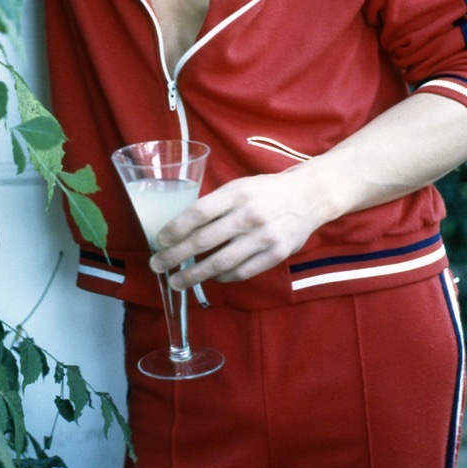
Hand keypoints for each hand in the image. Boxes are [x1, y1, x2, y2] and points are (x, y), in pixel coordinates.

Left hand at [149, 168, 325, 289]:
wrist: (309, 196)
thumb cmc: (267, 190)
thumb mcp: (240, 186)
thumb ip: (216, 204)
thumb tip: (181, 227)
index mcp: (237, 193)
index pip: (198, 213)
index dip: (176, 229)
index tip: (160, 240)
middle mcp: (249, 215)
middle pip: (204, 241)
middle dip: (175, 256)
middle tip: (157, 265)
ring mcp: (264, 237)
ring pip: (220, 262)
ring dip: (193, 275)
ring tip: (176, 281)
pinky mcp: (276, 255)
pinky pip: (241, 272)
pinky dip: (222, 277)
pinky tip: (210, 278)